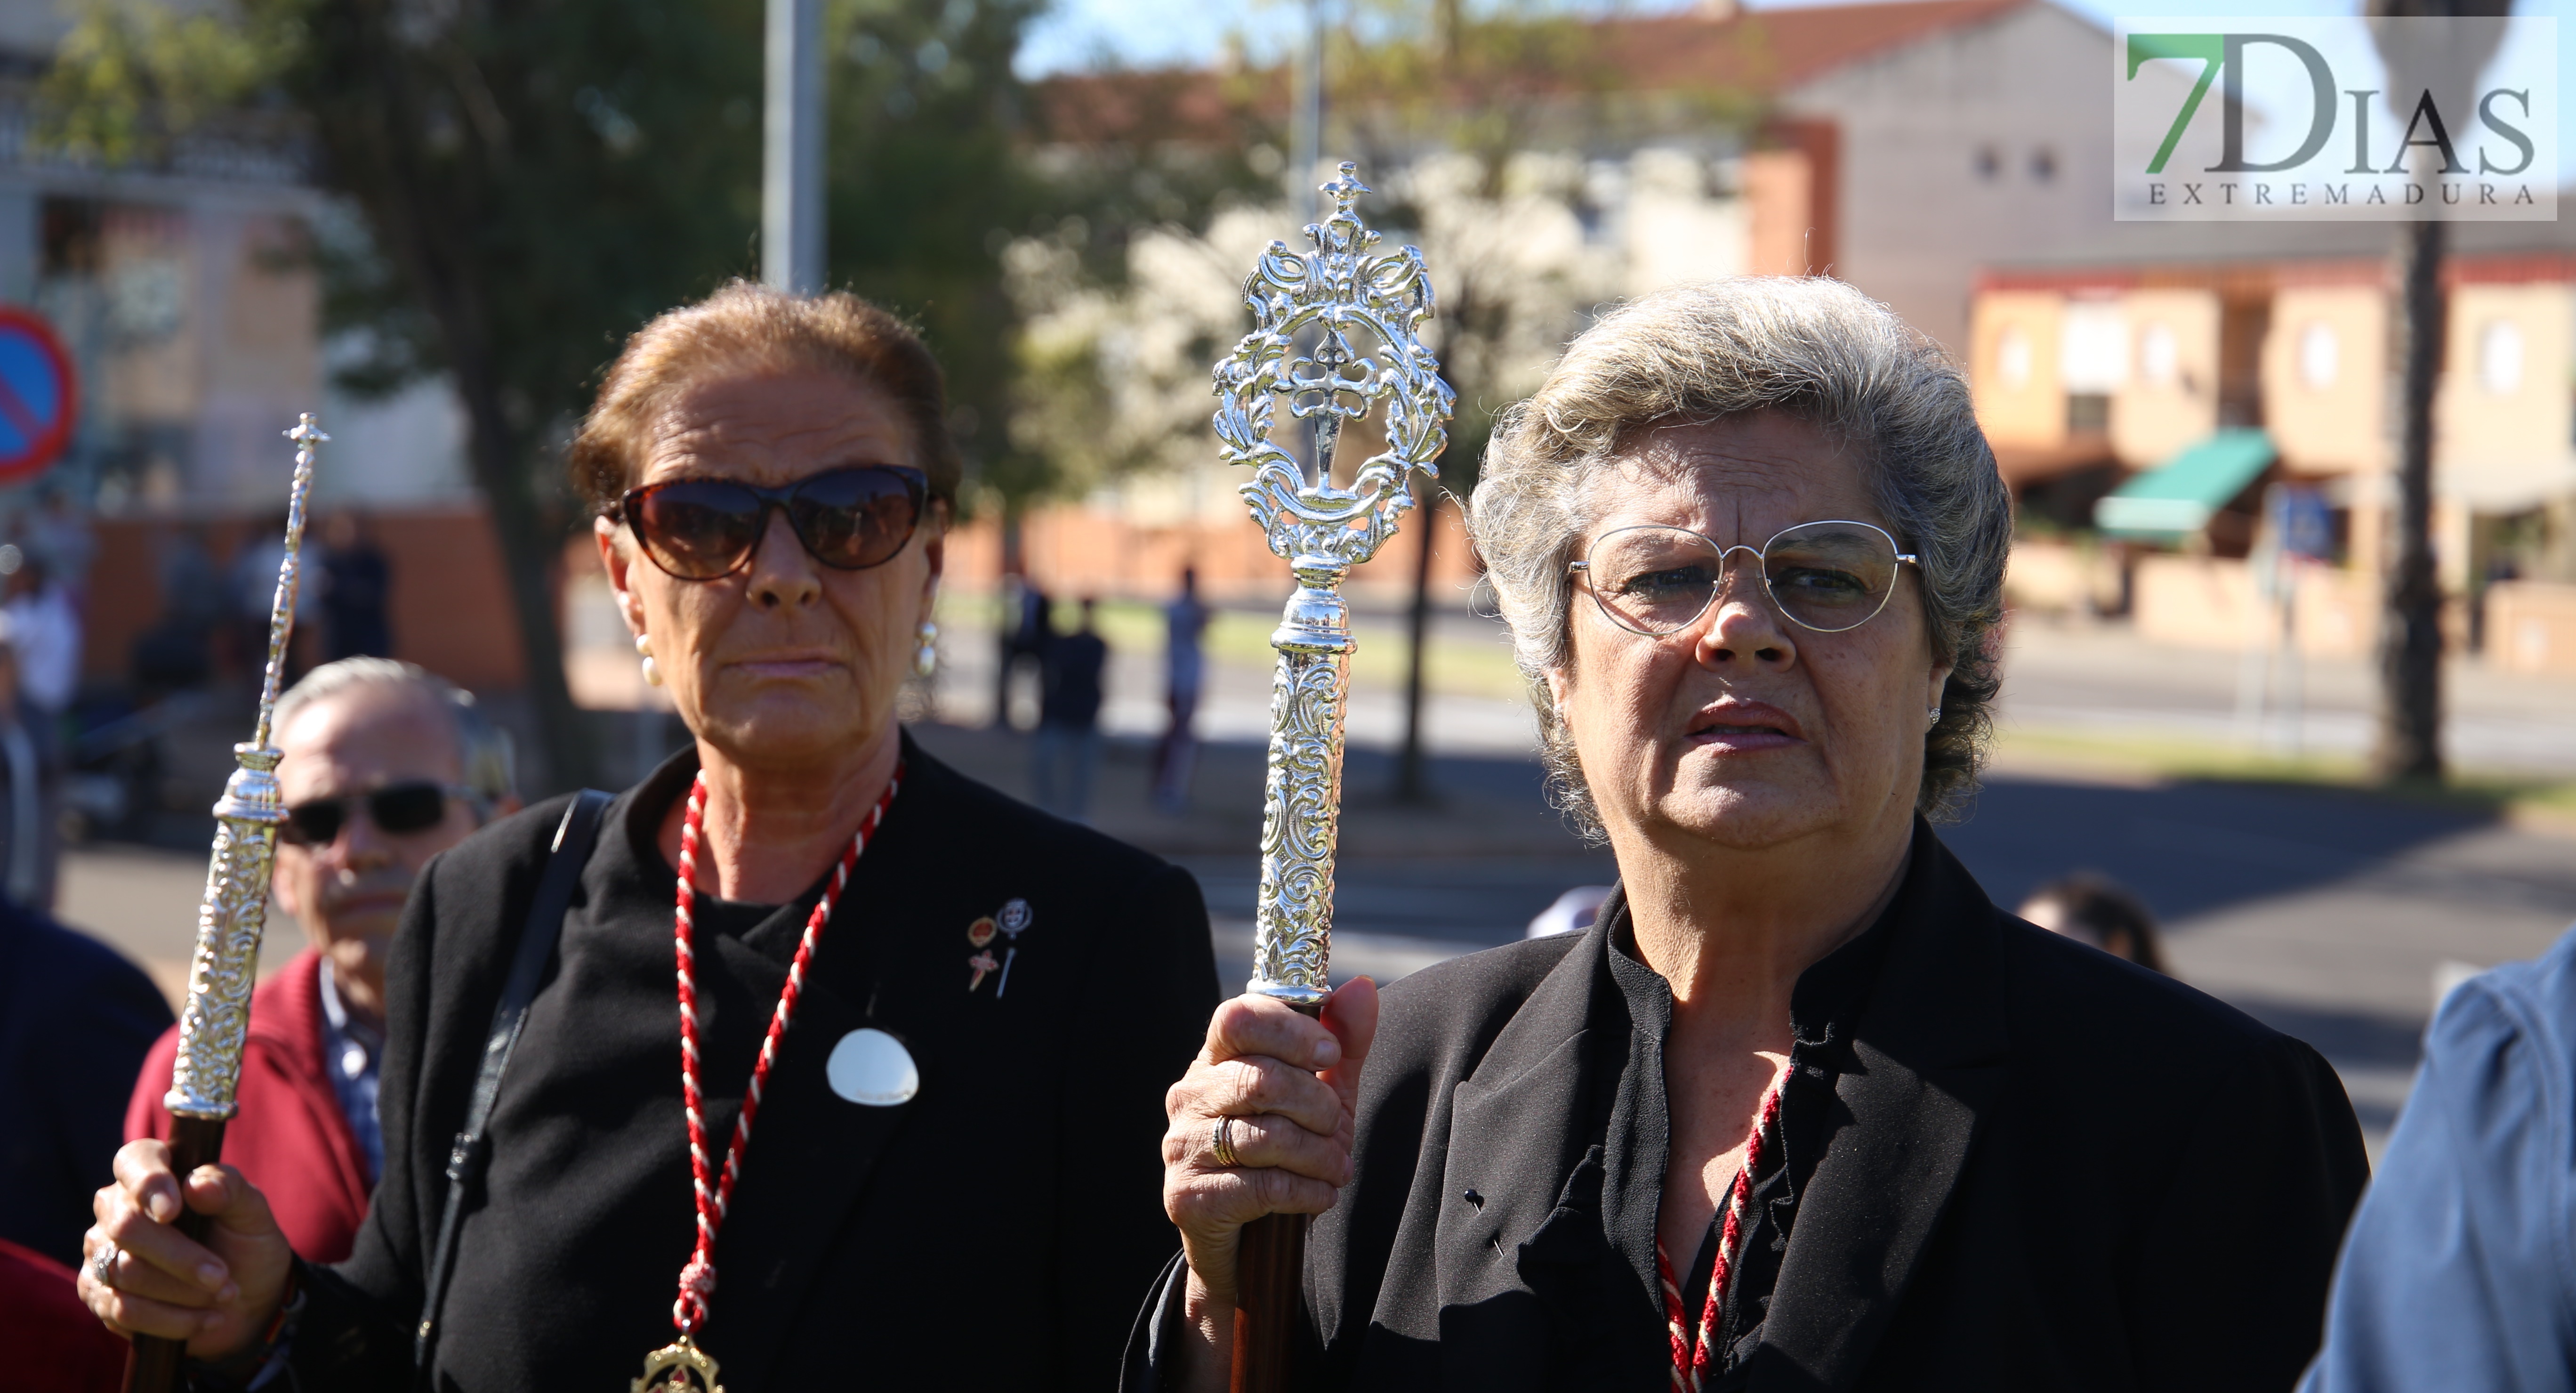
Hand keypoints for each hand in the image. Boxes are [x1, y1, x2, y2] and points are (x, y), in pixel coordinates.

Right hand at [79, 1140, 294, 1358]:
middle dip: (181, 1257)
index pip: (135, 1160)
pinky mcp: (98, 1293)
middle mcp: (116, 1208)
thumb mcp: (253, 1215)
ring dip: (182, 1291)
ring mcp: (100, 1251)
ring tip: (225, 1296)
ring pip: (125, 1271)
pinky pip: (123, 1309)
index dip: (149, 1183)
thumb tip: (198, 1185)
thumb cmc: (244, 1245)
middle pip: (127, 1226)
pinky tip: (206, 1319)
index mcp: (155, 1173)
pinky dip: (172, 1319)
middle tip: (223, 1277)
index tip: (174, 1209)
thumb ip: (231, 1190)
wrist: (245, 1302)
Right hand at [1161, 980, 1377, 1327]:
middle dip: (1318, 1106)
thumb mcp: (1325, 1095)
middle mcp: (1190, 1095)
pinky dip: (1306, 1192)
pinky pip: (1260, 1186)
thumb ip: (1342, 1043)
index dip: (1289, 1030)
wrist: (1248, 1244)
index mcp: (1217, 1058)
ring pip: (1264, 1137)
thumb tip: (1361, 986)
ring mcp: (1182, 1145)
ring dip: (1319, 1155)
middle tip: (1338, 1127)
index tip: (1330, 1052)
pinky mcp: (1187, 1196)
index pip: (1238, 1018)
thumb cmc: (1288, 1154)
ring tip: (1337, 1168)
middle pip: (1260, 1079)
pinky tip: (1320, 1196)